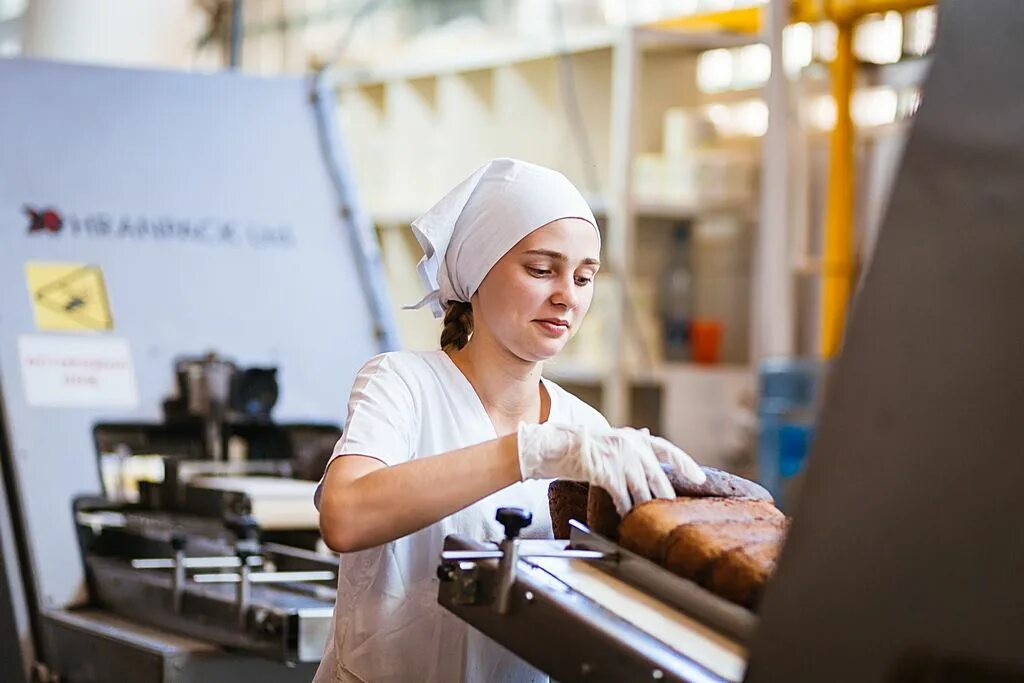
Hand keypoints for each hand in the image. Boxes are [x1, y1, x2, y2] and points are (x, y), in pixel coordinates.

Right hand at [517, 422, 704, 514]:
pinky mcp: (607, 472)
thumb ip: (633, 442)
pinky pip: (622, 496)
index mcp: (636, 438)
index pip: (667, 450)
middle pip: (657, 477)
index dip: (686, 464)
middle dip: (664, 497)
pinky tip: (624, 514)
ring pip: (641, 490)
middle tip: (670, 511)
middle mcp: (632, 445)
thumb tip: (650, 436)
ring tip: (645, 518)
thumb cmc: (585, 446)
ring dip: (644, 506)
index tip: (700, 479)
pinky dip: (624, 507)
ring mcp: (620, 458)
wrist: (558, 446)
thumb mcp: (613, 439)